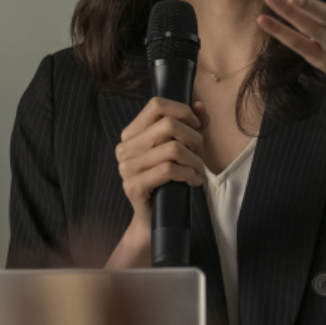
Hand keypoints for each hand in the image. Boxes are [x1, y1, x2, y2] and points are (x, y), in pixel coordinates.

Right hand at [110, 98, 205, 266]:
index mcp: (132, 134)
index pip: (157, 105)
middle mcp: (125, 148)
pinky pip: (168, 170)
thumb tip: (200, 106)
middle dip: (194, 139)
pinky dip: (188, 174)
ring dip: (195, 160)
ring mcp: (126, 167)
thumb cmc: (169, 181)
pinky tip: (193, 181)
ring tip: (197, 170)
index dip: (182, 111)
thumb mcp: (183, 149)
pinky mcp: (133, 186)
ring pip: (172, 148)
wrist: (155, 219)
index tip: (196, 127)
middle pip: (168, 125)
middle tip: (199, 155)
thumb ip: (192, 126)